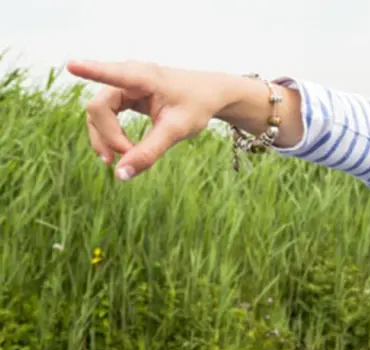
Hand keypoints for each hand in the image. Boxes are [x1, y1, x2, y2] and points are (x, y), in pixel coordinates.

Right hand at [67, 60, 230, 179]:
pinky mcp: (125, 95)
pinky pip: (106, 115)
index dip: (90, 71)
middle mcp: (129, 77)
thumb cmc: (196, 107)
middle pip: (99, 107)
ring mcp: (124, 86)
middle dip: (106, 136)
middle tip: (123, 158)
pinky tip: (123, 150)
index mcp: (144, 78)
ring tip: (121, 159)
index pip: (113, 75)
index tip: (71, 65)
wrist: (209, 95)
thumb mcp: (176, 131)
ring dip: (105, 138)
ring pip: (98, 113)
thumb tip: (121, 176)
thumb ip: (149, 152)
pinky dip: (111, 134)